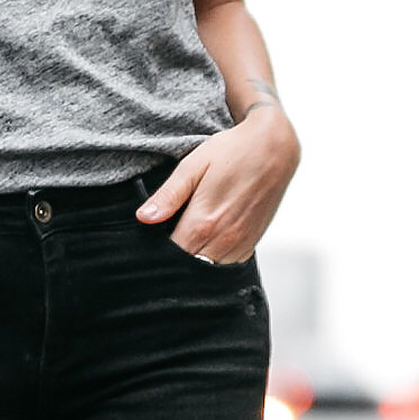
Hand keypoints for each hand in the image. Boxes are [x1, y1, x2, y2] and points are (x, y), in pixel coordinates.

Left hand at [136, 105, 300, 261]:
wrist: (275, 148)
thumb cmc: (233, 152)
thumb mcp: (192, 166)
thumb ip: (168, 196)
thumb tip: (144, 218)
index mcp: (203, 223)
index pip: (171, 257)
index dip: (157, 255)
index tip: (150, 245)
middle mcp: (224, 240)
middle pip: (189, 268)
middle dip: (175, 259)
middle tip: (167, 240)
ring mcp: (240, 244)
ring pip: (208, 270)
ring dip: (196, 261)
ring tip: (188, 239)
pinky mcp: (251, 244)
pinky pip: (226, 265)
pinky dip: (214, 259)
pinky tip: (208, 241)